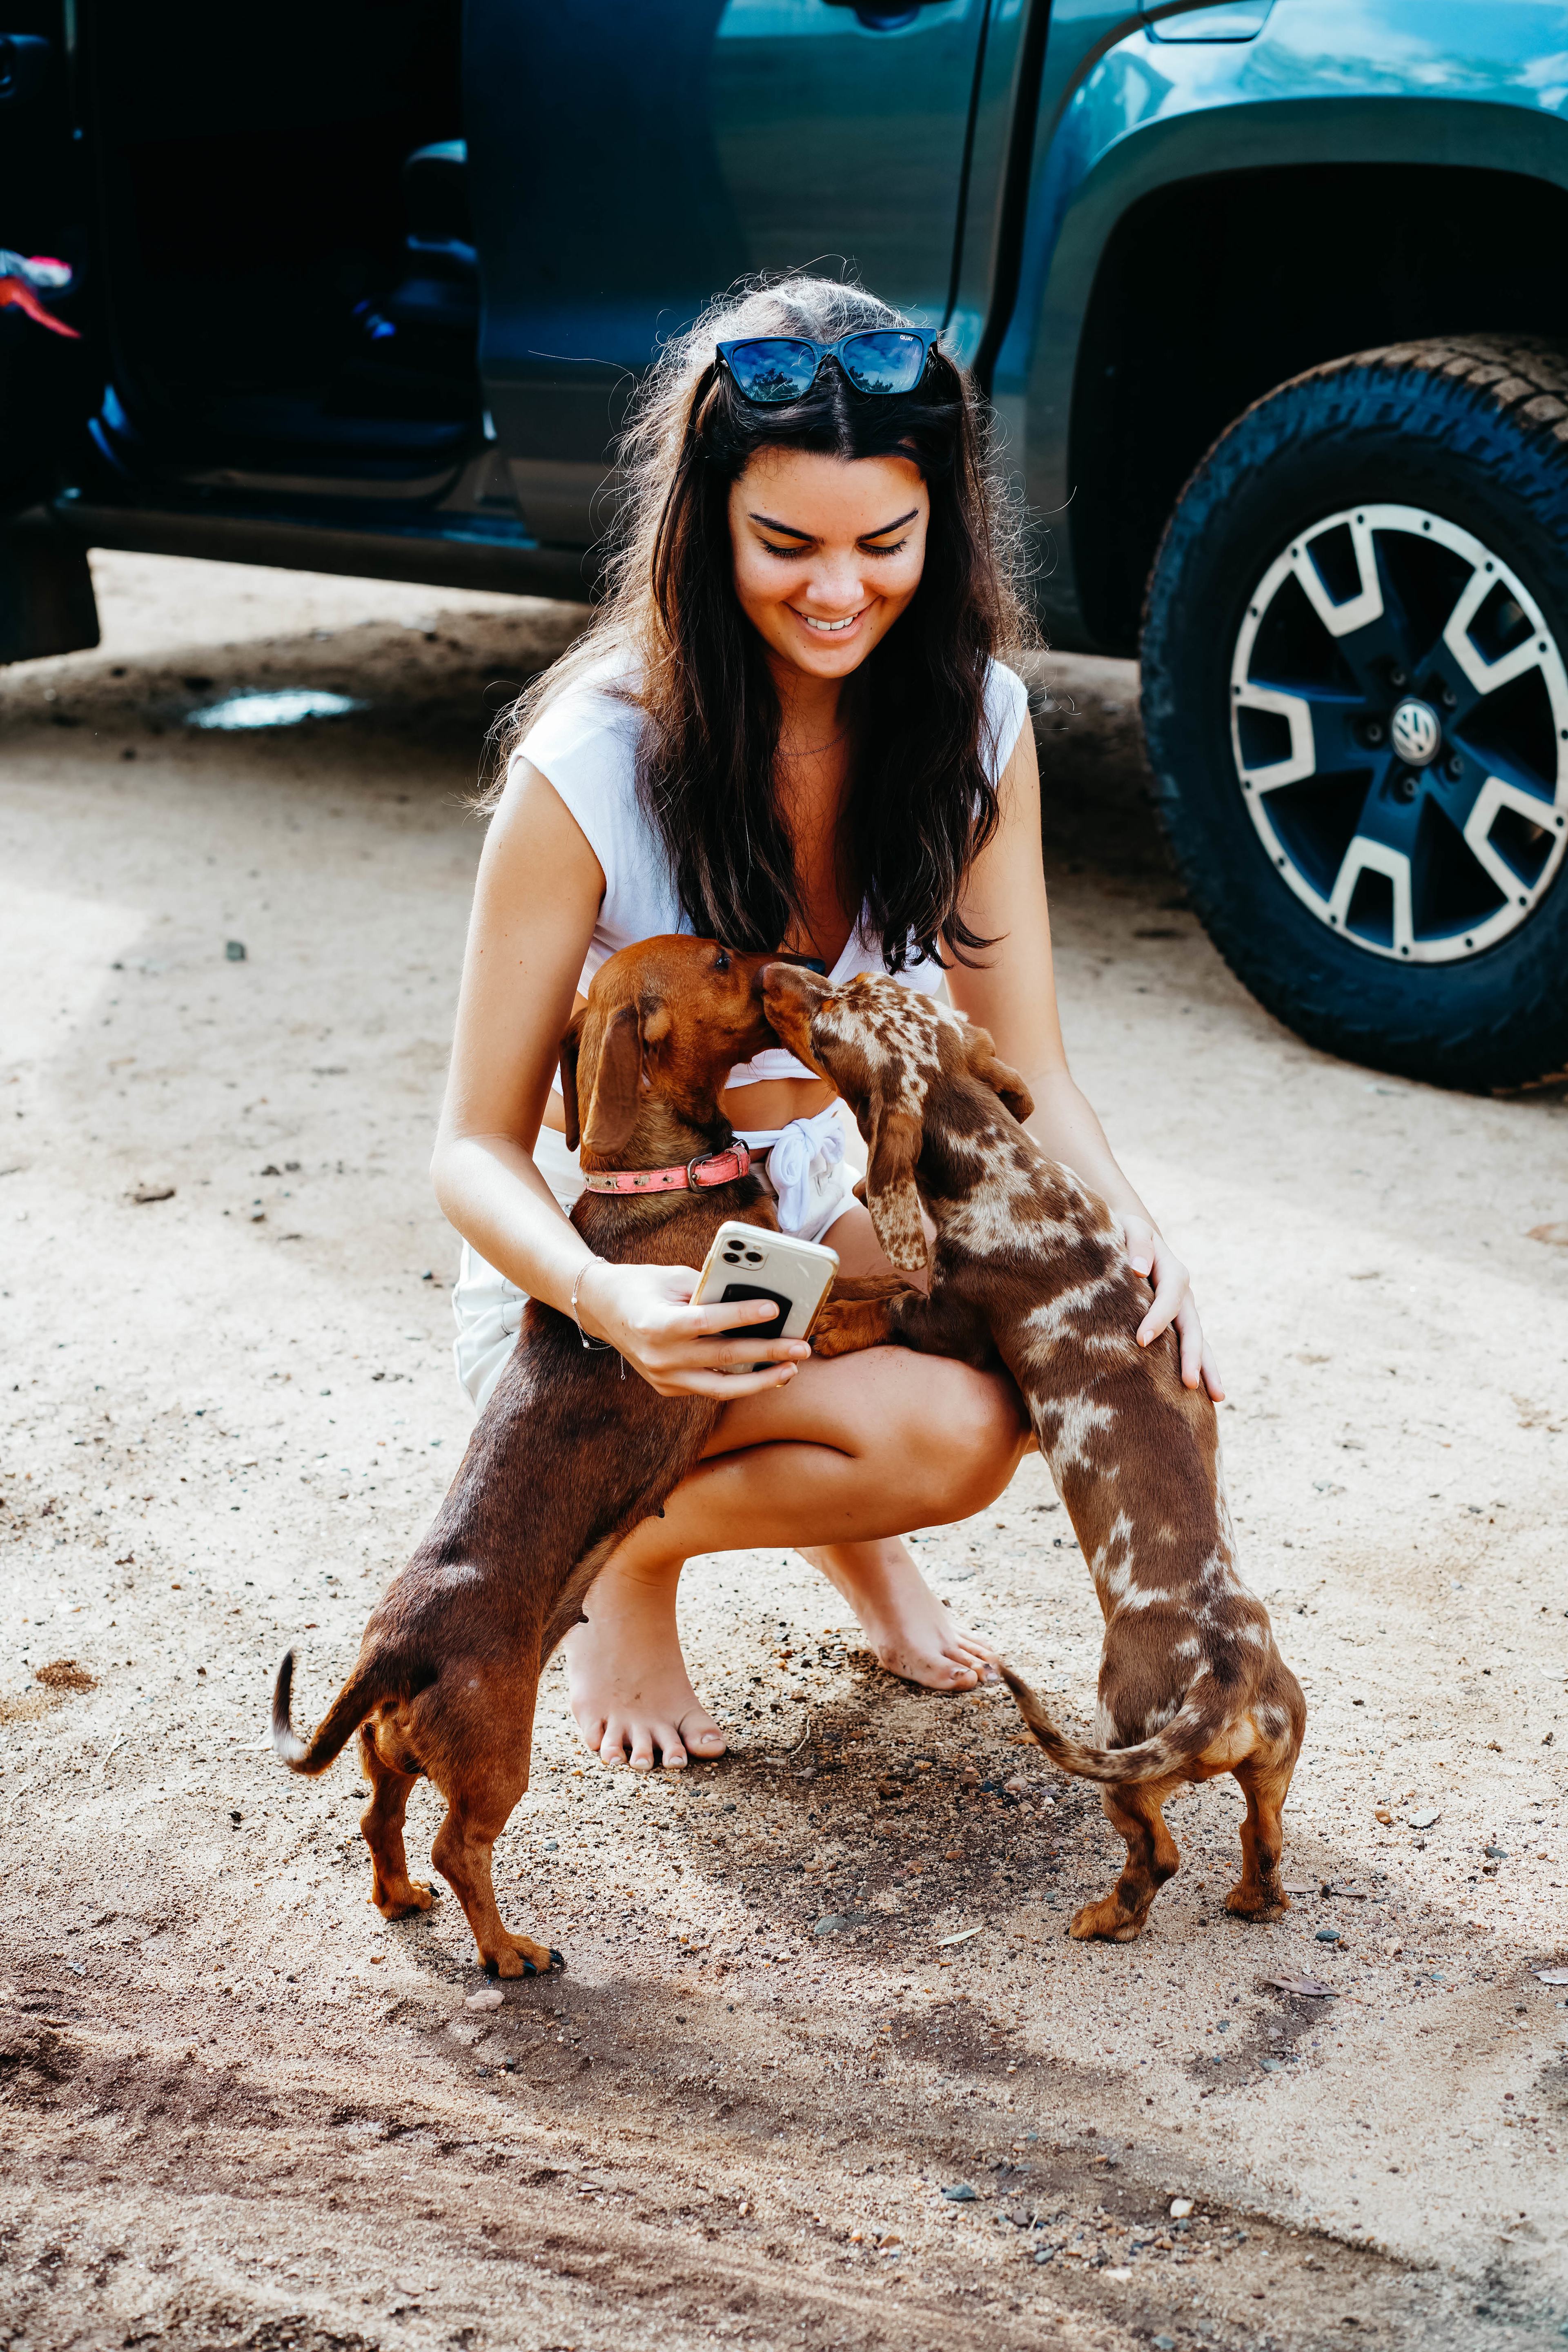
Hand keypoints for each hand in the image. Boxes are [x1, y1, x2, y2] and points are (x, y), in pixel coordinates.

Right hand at [573, 1259, 808, 1398]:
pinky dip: (739, 1381)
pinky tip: (766, 1373)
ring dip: (761, 1380)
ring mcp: (663, 1378)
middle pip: (722, 1357)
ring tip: (791, 1369)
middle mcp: (658, 1356)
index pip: (706, 1322)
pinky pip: (711, 1389)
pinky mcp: (668, 1389)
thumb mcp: (672, 1277)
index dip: (741, 1315)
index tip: (774, 1308)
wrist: (602, 1310)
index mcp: (655, 1323)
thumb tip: (754, 1295)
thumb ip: (709, 1288)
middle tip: (801, 1347)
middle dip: (767, 1352)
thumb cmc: (642, 1286)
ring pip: (721, 1387)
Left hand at [1122, 1215, 1224, 1401]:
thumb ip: (1136, 1243)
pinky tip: (1206, 1396)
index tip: (1142, 1340)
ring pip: (1200, 1340)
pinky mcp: (1178, 1323)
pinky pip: (1192, 1346)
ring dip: (1207, 1367)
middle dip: (1193, 1355)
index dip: (1158, 1318)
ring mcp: (1185, 1310)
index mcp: (1172, 1271)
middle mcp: (1183, 1294)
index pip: (1169, 1297)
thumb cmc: (1123, 1234)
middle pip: (1193, 1326)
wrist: (1130, 1237)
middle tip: (1190, 1382)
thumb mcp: (1128, 1228)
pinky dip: (1201, 1367)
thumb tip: (1137, 1270)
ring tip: (1216, 1397)